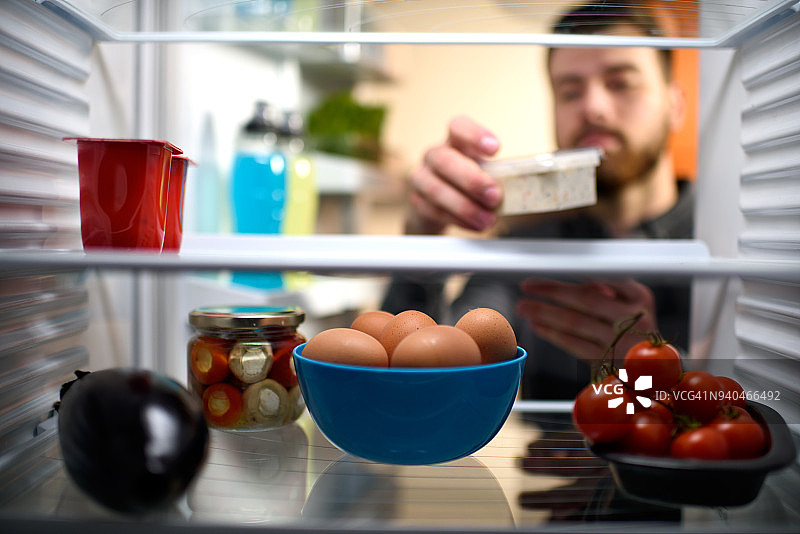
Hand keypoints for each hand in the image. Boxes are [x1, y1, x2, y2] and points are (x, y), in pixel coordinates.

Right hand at [405, 116, 502, 234]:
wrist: (438, 208)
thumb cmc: (468, 185)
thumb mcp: (485, 172)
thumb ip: (500, 174)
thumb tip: (527, 184)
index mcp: (455, 141)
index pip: (458, 127)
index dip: (474, 135)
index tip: (495, 149)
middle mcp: (435, 155)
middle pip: (445, 160)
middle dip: (471, 180)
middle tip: (494, 195)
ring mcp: (422, 178)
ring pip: (436, 189)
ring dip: (465, 206)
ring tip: (488, 219)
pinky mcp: (417, 202)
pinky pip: (434, 211)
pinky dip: (458, 220)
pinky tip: (475, 225)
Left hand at [515, 277, 657, 364]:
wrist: (654, 374)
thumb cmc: (635, 335)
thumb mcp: (631, 307)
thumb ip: (606, 292)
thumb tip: (574, 280)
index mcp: (640, 297)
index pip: (602, 278)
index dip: (572, 273)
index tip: (547, 268)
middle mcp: (634, 318)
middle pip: (585, 299)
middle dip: (552, 290)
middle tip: (527, 286)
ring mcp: (622, 342)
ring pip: (576, 322)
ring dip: (544, 312)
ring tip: (524, 307)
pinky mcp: (609, 363)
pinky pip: (574, 344)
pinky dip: (552, 334)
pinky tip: (538, 326)